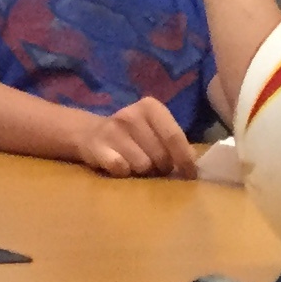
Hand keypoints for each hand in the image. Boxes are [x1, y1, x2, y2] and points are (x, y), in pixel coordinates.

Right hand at [66, 96, 199, 178]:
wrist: (88, 133)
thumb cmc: (133, 136)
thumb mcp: (155, 130)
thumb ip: (174, 142)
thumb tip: (192, 165)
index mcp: (150, 107)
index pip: (174, 138)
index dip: (185, 160)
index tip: (190, 174)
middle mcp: (130, 114)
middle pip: (160, 156)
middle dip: (162, 167)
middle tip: (155, 166)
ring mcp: (112, 129)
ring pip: (142, 166)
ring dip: (142, 171)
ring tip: (136, 164)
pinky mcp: (96, 146)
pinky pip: (121, 169)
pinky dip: (123, 172)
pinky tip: (120, 166)